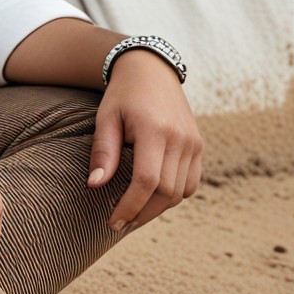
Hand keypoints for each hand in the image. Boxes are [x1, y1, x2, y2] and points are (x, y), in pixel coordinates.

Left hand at [88, 49, 202, 233]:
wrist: (151, 69)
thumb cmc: (123, 94)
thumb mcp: (106, 117)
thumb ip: (103, 151)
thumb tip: (95, 185)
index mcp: (155, 130)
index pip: (146, 182)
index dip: (130, 207)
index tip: (113, 221)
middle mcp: (180, 138)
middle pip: (165, 193)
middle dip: (142, 214)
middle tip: (121, 223)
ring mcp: (193, 143)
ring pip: (180, 192)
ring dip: (158, 209)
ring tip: (134, 213)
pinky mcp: (198, 146)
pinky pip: (190, 183)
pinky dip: (173, 196)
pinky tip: (153, 197)